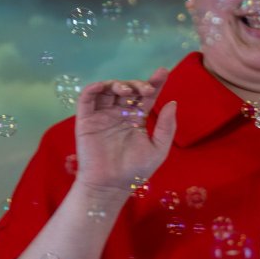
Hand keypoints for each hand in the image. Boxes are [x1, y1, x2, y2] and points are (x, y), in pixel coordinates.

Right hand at [73, 67, 175, 194]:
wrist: (111, 186)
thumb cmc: (135, 171)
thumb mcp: (158, 149)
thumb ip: (167, 127)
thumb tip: (173, 102)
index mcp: (137, 119)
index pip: (146, 96)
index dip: (155, 82)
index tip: (163, 72)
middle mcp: (119, 114)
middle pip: (128, 90)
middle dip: (137, 84)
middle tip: (145, 89)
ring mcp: (102, 115)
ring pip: (108, 90)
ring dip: (117, 84)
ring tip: (127, 92)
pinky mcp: (86, 120)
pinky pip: (87, 99)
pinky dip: (93, 89)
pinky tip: (103, 87)